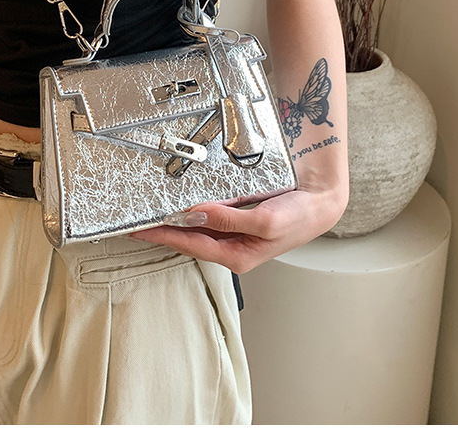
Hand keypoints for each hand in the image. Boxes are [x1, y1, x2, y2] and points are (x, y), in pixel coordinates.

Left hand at [129, 184, 347, 273]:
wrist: (320, 203)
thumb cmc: (299, 217)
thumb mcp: (264, 220)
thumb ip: (228, 219)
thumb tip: (196, 215)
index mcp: (238, 255)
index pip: (190, 245)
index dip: (164, 236)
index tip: (140, 229)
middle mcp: (233, 248)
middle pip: (190, 240)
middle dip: (164, 231)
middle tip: (137, 223)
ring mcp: (236, 236)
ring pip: (198, 230)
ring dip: (176, 222)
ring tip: (152, 215)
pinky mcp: (239, 222)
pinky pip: (209, 218)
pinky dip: (193, 212)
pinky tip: (183, 206)